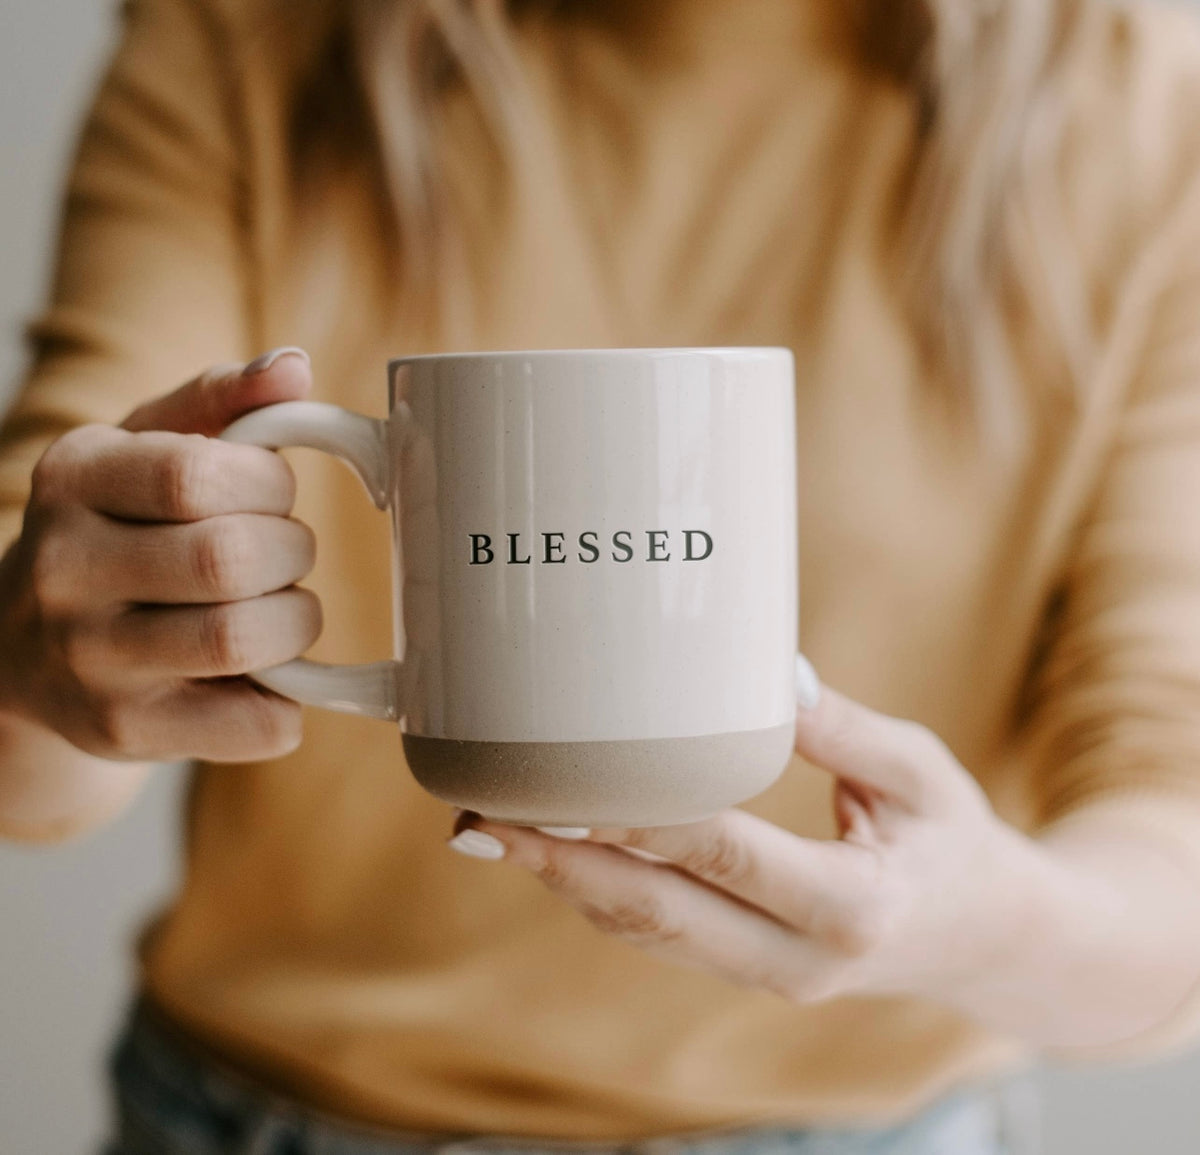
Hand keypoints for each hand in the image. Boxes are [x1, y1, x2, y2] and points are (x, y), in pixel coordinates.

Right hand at [0, 348, 320, 762]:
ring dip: (296, 621)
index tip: (271, 494)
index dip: (268, 486)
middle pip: (229, 559)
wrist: (26, 652)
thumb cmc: (118, 530)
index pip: (196, 475)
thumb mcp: (147, 448)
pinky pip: (256, 722)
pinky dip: (290, 699)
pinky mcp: (124, 732)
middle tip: (282, 555)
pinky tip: (265, 674)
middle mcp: (62, 571)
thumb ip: (223, 401)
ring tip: (279, 610)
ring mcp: (87, 661)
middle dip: (291, 552)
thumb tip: (294, 368)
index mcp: (73, 481)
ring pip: (244, 639)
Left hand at [449, 666, 1046, 1013]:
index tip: (560, 782)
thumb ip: (841, 728)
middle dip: (563, 863)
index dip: (634, 819)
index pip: (721, 855)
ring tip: (492, 831)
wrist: (990, 943)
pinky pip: (661, 936)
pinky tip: (555, 853)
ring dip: (567, 881)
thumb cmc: (958, 845)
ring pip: (647, 932)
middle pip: (657, 910)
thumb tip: (763, 671)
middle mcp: (798, 960)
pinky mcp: (749, 970)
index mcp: (850, 907)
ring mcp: (768, 977)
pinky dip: (601, 894)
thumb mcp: (920, 773)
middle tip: (483, 817)